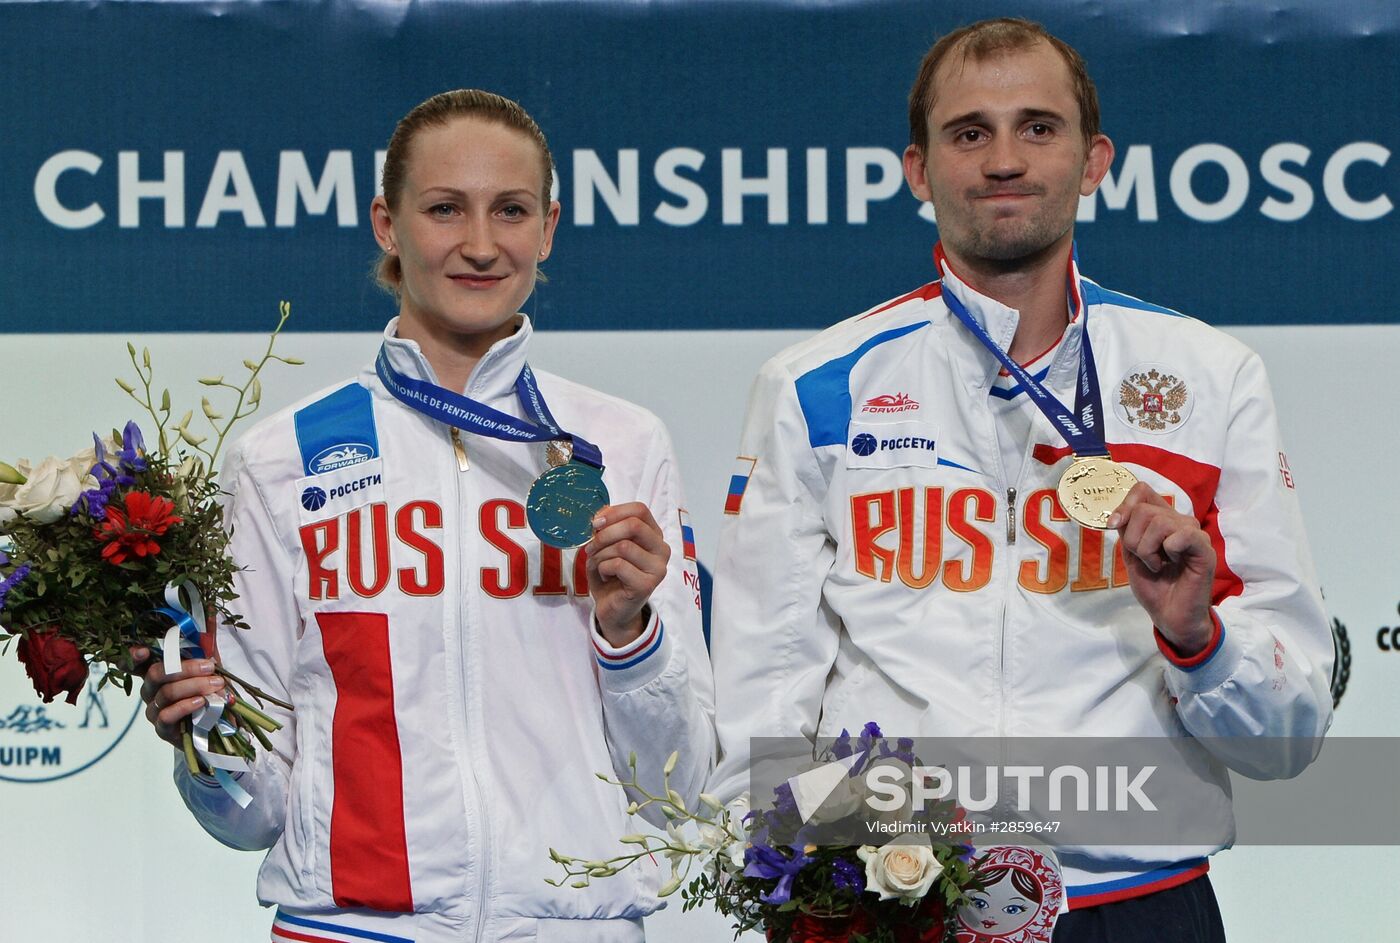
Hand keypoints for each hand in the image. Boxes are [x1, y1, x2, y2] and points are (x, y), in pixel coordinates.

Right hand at [132, 645, 224, 748]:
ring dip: (194, 686)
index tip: (144, 651)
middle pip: (155, 674)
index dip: (133, 657)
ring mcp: (154, 710)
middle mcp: (150, 691)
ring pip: (166, 693)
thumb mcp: (209, 669)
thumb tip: (206, 639)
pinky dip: (185, 706)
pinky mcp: (162, 729)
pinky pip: (167, 715)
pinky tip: (201, 702)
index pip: (136, 663)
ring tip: (216, 684)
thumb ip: (203, 655)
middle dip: (185, 668)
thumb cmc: (210, 692)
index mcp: (157, 674)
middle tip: (209, 667)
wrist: (219, 725)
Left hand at [585, 502, 669, 645]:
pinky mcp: (647, 584)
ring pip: (623, 546)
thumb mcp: (607, 545)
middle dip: (605, 534)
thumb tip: (600, 513)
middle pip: (634, 525)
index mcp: (654, 535)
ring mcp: (657, 568)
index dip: (614, 512)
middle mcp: (661, 549)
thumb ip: (607, 527)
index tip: (595, 523)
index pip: (640, 510)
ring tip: (597, 564)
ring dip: (601, 554)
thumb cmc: (610, 574)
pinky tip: (604, 575)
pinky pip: (618, 565)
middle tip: (590, 546)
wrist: (613, 609)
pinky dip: (603, 568)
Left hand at [1109, 483, 1215, 654]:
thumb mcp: (1131, 554)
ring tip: (1157, 565)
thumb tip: (1117, 514)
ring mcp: (1193, 534)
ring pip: (1159, 521)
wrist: (1170, 616)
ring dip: (1147, 549)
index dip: (1124, 505)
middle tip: (1144, 559)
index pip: (1142, 490)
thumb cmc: (1154, 586)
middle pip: (1144, 509)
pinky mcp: (1204, 549)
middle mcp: (1179, 521)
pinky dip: (1167, 550)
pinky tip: (1172, 564)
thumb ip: (1127, 530)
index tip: (1113, 526)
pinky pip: (1182, 534)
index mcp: (1161, 519)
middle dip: (1133, 538)